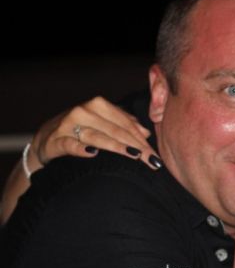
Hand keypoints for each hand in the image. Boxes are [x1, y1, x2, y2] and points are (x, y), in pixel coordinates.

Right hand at [28, 96, 159, 172]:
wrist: (45, 139)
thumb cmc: (80, 130)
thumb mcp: (102, 124)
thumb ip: (124, 125)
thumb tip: (146, 132)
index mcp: (98, 105)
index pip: (126, 124)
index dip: (142, 140)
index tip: (156, 156)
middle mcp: (84, 112)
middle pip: (116, 131)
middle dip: (137, 146)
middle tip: (152, 161)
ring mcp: (68, 125)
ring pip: (98, 137)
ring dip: (117, 147)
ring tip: (135, 155)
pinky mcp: (55, 140)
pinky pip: (70, 144)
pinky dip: (81, 149)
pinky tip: (93, 153)